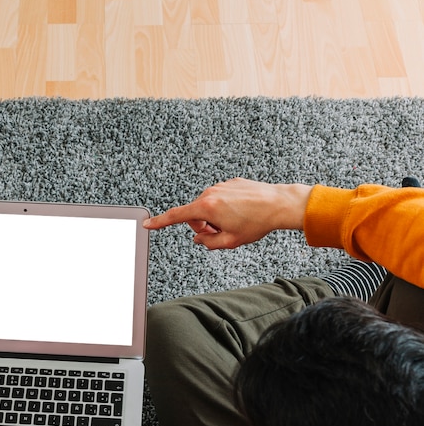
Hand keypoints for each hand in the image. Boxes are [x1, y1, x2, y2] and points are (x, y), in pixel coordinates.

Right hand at [143, 178, 311, 248]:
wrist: (279, 204)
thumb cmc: (257, 222)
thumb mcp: (230, 241)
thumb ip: (208, 242)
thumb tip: (199, 239)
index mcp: (207, 208)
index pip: (176, 216)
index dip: (160, 222)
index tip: (147, 224)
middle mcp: (210, 193)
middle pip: (194, 214)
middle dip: (201, 226)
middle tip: (217, 235)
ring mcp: (221, 186)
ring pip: (207, 207)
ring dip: (213, 218)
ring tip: (233, 224)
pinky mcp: (231, 183)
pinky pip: (219, 198)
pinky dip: (224, 208)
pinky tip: (241, 213)